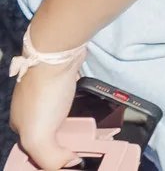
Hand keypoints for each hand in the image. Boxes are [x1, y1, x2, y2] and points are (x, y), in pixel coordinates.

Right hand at [10, 54, 87, 169]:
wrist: (58, 56)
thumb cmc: (44, 94)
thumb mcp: (38, 136)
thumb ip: (50, 157)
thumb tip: (70, 164)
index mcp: (21, 127)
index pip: (35, 152)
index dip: (52, 158)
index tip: (72, 161)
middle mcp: (32, 112)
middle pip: (50, 136)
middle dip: (66, 144)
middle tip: (84, 151)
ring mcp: (47, 98)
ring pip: (63, 121)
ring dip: (76, 130)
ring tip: (92, 139)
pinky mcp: (64, 86)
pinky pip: (74, 106)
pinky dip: (82, 114)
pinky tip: (92, 119)